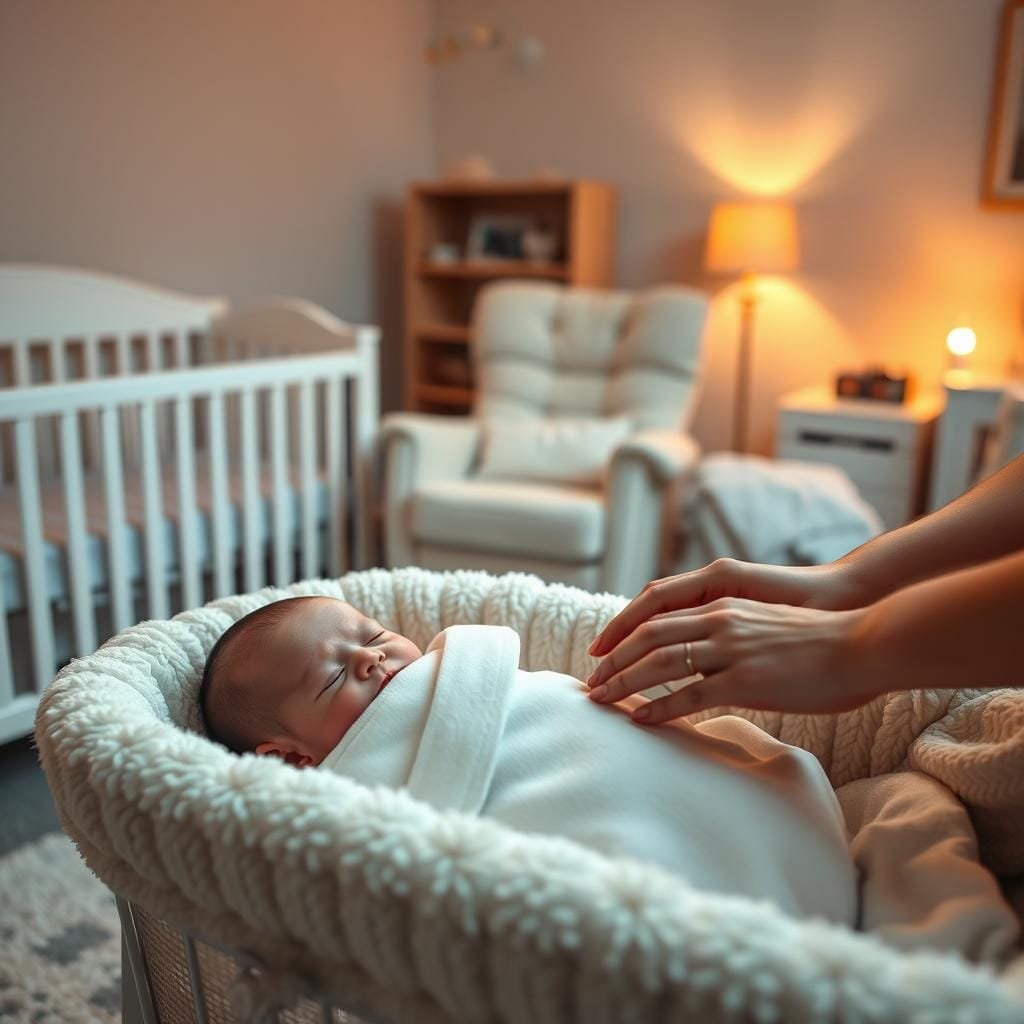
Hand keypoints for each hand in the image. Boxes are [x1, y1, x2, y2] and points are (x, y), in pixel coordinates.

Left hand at [586, 598, 882, 720]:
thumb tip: (706, 659)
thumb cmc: (821, 640)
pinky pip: (689, 695)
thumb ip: (731, 633)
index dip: (623, 631)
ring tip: (600, 699)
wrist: (862, 643)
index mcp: (722, 605)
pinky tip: (640, 720)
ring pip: (659, 662)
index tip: (600, 651)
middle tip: (589, 681)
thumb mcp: (763, 624)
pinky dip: (658, 708)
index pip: (656, 613)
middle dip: (613, 660)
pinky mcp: (745, 680)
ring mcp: (731, 649)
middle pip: (648, 636)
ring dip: (623, 682)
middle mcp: (719, 620)